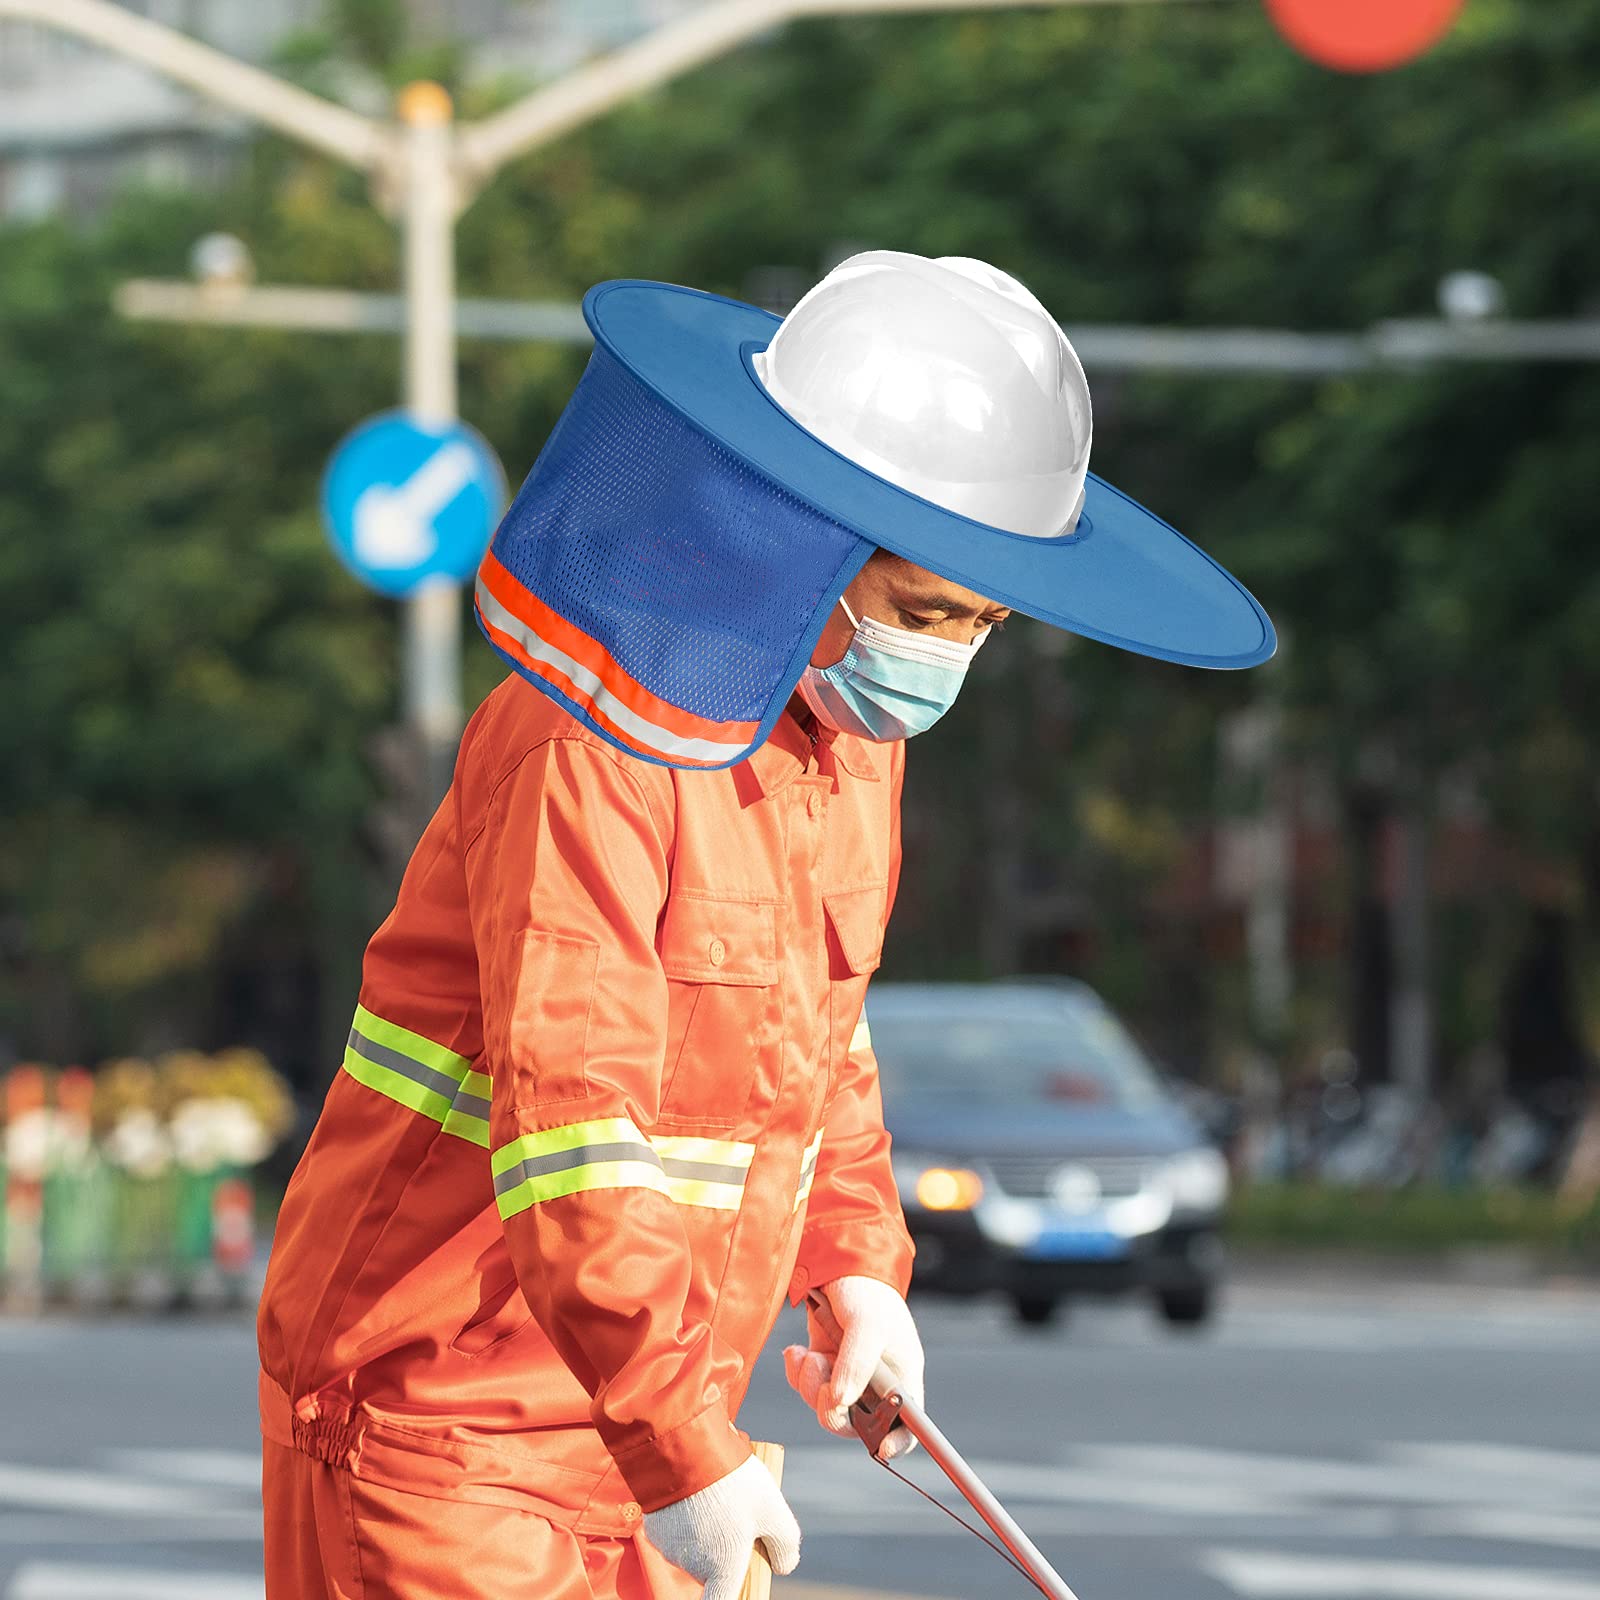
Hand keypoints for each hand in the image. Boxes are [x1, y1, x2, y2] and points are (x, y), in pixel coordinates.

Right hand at [641, 1454, 800, 1599]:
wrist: (688, 1450)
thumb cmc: (734, 1483)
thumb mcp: (774, 1510)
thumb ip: (785, 1543)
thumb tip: (784, 1566)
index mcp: (722, 1569)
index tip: (735, 1586)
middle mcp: (692, 1566)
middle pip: (711, 1570)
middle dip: (724, 1549)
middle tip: (736, 1513)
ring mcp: (670, 1548)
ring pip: (693, 1548)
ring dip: (704, 1530)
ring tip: (716, 1495)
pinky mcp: (654, 1528)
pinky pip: (674, 1531)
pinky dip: (684, 1518)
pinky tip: (695, 1491)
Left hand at [783, 1275, 924, 1459]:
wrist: (837, 1262)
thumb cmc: (867, 1291)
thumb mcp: (868, 1324)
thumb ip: (857, 1363)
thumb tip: (841, 1402)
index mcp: (901, 1377)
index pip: (908, 1426)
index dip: (897, 1443)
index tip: (881, 1447)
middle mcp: (875, 1383)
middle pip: (857, 1424)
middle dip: (835, 1410)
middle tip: (825, 1385)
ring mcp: (847, 1375)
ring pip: (826, 1406)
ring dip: (812, 1387)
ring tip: (809, 1356)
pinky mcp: (823, 1363)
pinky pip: (806, 1387)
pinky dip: (798, 1374)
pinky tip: (798, 1351)